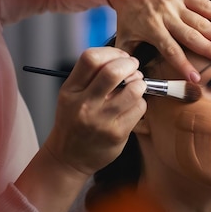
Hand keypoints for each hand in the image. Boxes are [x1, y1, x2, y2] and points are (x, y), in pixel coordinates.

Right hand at [44, 47, 146, 176]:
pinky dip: (141, 102)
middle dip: (130, 65)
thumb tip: (121, 58)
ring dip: (139, 84)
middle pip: (113, 71)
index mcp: (70, 90)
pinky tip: (133, 106)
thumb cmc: (75, 122)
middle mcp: (84, 104)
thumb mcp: (72, 96)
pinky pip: (139, 108)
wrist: (69, 158)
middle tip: (134, 68)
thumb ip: (91, 77)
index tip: (121, 57)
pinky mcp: (117, 133)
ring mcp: (101, 120)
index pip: (91, 58)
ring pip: (132, 89)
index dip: (112, 53)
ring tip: (136, 87)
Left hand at [106, 0, 210, 81]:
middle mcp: (167, 15)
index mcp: (153, 29)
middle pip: (193, 34)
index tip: (195, 79)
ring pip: (202, 14)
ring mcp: (175, 0)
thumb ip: (130, 57)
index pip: (171, 50)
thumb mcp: (124, 37)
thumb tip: (135, 79)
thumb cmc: (127, 14)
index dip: (183, 65)